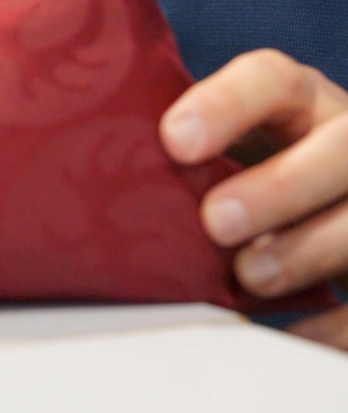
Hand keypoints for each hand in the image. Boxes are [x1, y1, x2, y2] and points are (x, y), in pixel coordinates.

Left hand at [159, 49, 347, 349]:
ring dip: (308, 248)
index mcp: (298, 99)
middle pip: (337, 148)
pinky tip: (293, 333)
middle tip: (215, 221)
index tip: (173, 140)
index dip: (226, 104)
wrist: (313, 197)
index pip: (271, 79)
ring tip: (249, 274)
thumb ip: (185, 150)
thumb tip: (90, 176)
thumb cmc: (251, 166)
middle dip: (280, 186)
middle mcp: (343, 138)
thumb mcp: (227, 142)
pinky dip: (333, 322)